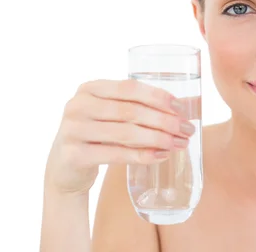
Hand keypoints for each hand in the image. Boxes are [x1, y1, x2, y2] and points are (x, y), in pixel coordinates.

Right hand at [44, 79, 194, 195]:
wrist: (65, 168)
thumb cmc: (98, 135)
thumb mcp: (111, 114)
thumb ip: (141, 106)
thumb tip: (190, 102)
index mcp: (89, 88)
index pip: (129, 88)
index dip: (158, 96)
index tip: (181, 108)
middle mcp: (78, 105)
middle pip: (130, 111)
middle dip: (164, 120)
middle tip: (187, 130)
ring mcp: (73, 130)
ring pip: (125, 133)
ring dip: (157, 139)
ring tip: (179, 144)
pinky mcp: (74, 155)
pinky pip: (115, 154)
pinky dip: (142, 155)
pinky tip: (161, 156)